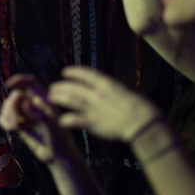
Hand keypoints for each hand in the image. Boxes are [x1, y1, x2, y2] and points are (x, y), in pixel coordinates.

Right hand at [0, 74, 70, 164]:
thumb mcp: (52, 127)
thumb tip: (27, 102)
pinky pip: (4, 117)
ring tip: (15, 127)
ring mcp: (25, 114)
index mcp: (44, 100)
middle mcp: (33, 105)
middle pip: (15, 95)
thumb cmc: (59, 140)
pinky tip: (10, 128)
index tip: (8, 85)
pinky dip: (4, 121)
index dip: (19, 80)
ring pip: (8, 106)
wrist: (56, 156)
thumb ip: (39, 114)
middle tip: (17, 120)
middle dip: (11, 106)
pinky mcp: (18, 124)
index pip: (31, 83)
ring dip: (7, 115)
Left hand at [47, 66, 161, 142]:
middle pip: (73, 87)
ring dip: (59, 98)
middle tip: (53, 88)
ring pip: (70, 100)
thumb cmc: (138, 107)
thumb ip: (109, 89)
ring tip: (52, 98)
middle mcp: (97, 93)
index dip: (73, 72)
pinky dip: (66, 120)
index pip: (85, 73)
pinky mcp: (93, 122)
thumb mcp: (122, 90)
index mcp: (106, 83)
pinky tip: (61, 121)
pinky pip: (75, 120)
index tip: (64, 72)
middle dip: (61, 87)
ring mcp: (94, 108)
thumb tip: (100, 88)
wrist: (142, 121)